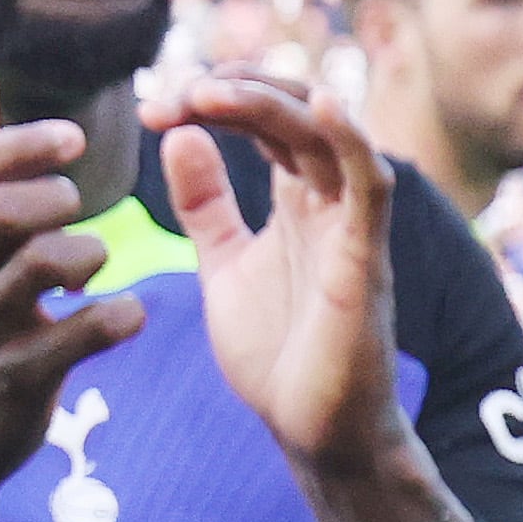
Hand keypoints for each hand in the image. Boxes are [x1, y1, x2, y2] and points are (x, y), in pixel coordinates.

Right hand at [0, 63, 139, 521]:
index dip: (21, 144)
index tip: (73, 140)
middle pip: (2, 210)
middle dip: (55, 199)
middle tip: (76, 212)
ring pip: (43, 264)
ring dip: (88, 255)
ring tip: (92, 270)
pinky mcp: (18, 381)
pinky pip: (84, 333)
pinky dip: (119, 318)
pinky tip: (124, 318)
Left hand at [160, 75, 471, 521]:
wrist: (311, 432)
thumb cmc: (278, 352)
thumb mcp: (223, 265)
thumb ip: (206, 206)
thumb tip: (178, 137)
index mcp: (295, 198)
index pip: (265, 118)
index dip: (212, 99)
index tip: (150, 109)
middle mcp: (329, 200)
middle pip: (296, 110)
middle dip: (234, 90)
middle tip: (172, 94)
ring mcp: (351, 225)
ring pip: (328, 133)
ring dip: (270, 102)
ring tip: (208, 92)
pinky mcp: (367, 258)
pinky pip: (372, 185)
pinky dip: (351, 140)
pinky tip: (319, 106)